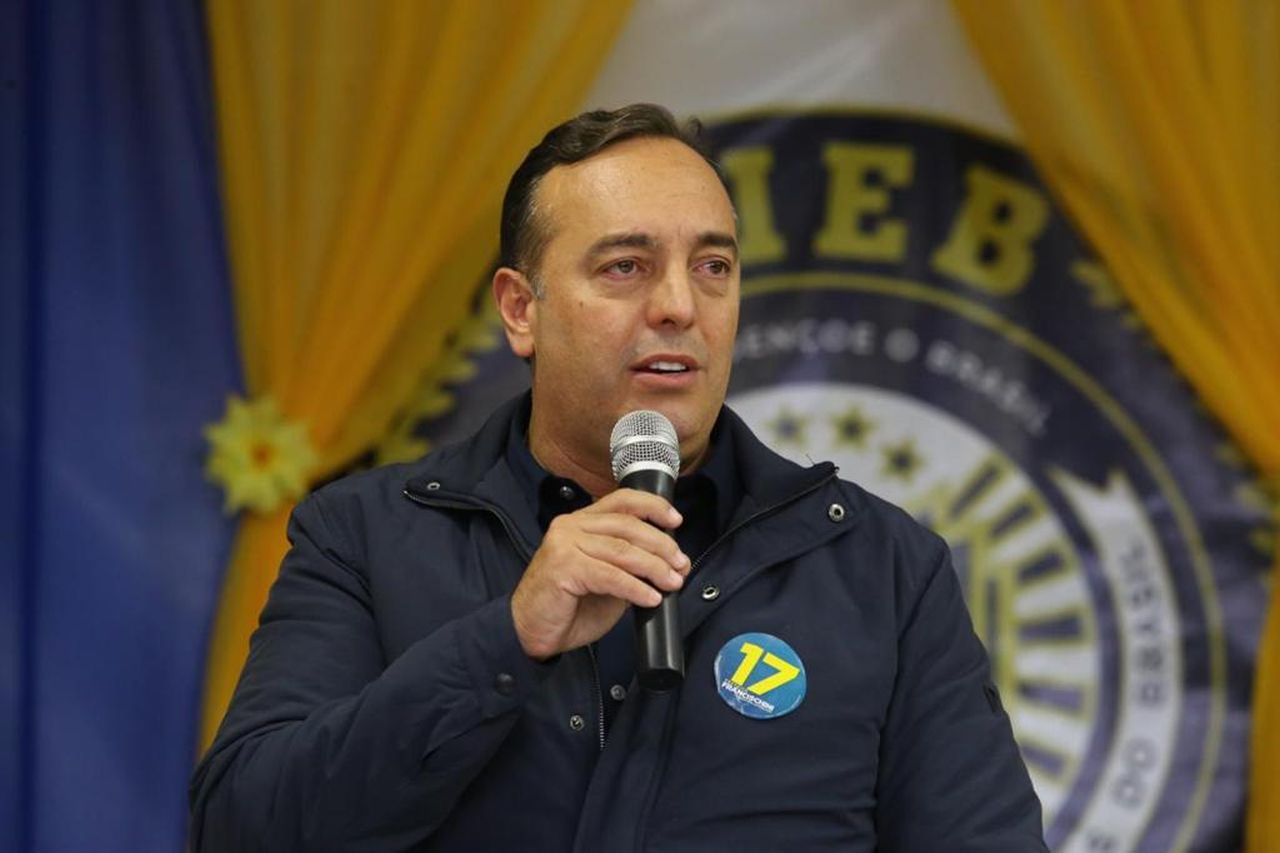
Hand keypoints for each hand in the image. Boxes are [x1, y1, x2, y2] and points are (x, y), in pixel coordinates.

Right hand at [510, 488, 689, 659]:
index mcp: (581, 522)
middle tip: (680, 565)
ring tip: (672, 582)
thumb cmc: (568, 606)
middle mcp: (570, 526)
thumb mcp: (606, 578)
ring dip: (654, 567)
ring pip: (622, 550)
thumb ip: (629, 565)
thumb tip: (668, 564)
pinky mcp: (563, 568)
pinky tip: (650, 598)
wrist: (533, 631)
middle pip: (628, 526)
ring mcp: (564, 545)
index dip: (653, 506)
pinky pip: (610, 576)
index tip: (676, 520)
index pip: (622, 501)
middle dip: (661, 545)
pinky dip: (635, 588)